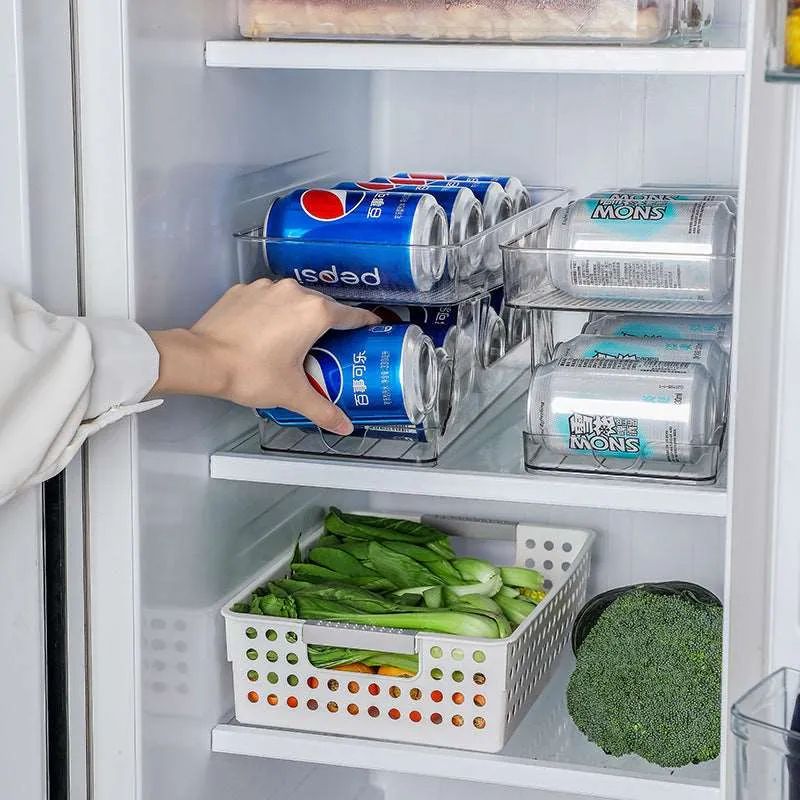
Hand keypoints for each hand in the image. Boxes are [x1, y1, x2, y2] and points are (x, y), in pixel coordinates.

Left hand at [148, 279, 378, 433]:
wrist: (202, 360)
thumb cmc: (249, 372)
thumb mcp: (293, 394)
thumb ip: (323, 409)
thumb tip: (343, 426)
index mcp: (314, 313)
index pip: (351, 315)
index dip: (364, 323)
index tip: (371, 328)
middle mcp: (293, 292)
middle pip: (322, 306)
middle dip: (327, 325)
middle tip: (330, 346)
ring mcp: (266, 288)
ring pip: (293, 300)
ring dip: (297, 317)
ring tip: (295, 342)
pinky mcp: (243, 290)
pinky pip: (268, 299)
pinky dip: (271, 313)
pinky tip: (266, 334)